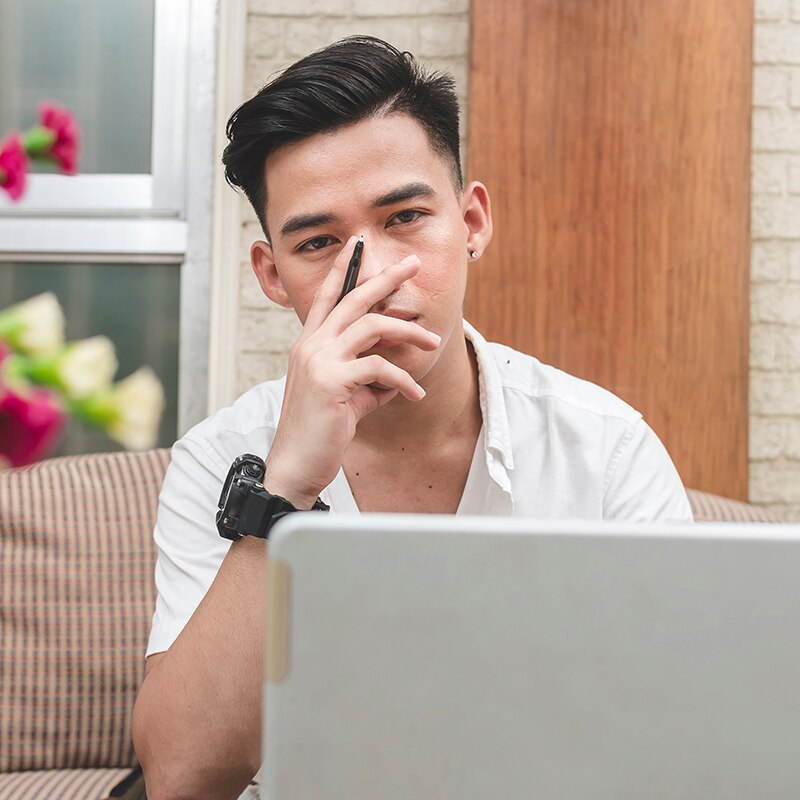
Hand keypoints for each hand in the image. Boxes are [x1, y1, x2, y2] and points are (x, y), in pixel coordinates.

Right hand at [262, 236, 440, 506]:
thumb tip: (395, 373)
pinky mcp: (331, 381)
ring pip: (372, 326)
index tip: (358, 244)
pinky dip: (403, 381)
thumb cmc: (321, 430)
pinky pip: (380, 368)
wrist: (297, 463)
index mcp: (310, 344)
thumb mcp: (346, 395)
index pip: (328, 296)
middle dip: (385, 277)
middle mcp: (311, 345)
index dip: (344, 268)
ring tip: (433, 343)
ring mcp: (318, 360)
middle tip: (412, 263)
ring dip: (408, 333)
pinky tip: (416, 396)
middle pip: (353, 298)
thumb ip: (366, 377)